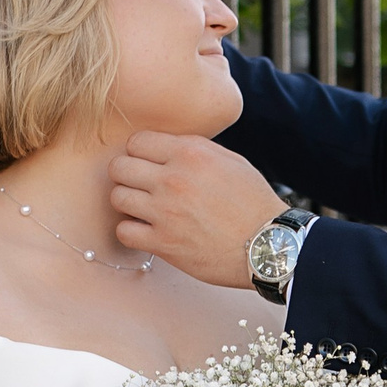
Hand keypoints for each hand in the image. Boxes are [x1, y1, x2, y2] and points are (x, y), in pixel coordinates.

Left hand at [112, 134, 287, 288]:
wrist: (269, 245)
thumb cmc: (253, 203)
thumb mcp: (230, 161)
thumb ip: (194, 149)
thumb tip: (166, 148)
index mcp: (190, 153)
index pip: (136, 142)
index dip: (139, 153)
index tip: (147, 165)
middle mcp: (173, 179)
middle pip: (119, 167)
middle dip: (127, 176)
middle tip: (140, 187)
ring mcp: (165, 212)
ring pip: (117, 197)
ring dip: (127, 203)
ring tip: (143, 209)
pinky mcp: (164, 243)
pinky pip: (123, 231)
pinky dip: (131, 231)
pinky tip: (146, 231)